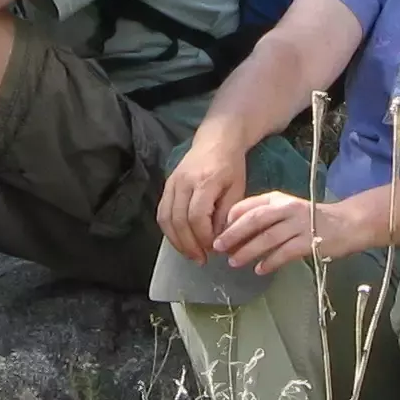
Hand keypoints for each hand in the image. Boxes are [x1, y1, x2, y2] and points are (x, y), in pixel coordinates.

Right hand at [158, 128, 249, 261]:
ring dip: (176, 241)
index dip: (203, 238)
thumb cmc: (231, 165)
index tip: (214, 249)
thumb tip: (218, 240)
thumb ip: (227, 214)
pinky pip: (161, 212)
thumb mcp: (238, 189)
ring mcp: (172, 182)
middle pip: (179, 220)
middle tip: (201, 260)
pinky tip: (180, 240)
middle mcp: (183, 182)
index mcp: (204, 181)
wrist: (216, 139)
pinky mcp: (167, 184)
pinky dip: (168, 230)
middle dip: (189, 245)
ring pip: (166, 218)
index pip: (196, 217)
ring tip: (190, 254)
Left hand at [212, 190, 362, 275]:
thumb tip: (233, 231)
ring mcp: (299, 224)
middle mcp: (286, 208)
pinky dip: (270, 261)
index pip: (248, 205)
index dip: (230, 219)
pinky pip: (285, 253)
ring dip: (248, 251)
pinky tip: (260, 270)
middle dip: (234, 234)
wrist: (346, 224)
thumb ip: (263, 216)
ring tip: (234, 262)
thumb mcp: (285, 210)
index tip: (217, 232)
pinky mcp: (310, 241)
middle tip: (219, 247)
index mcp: (277, 199)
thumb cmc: (310, 219)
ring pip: (267, 238)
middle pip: (255, 220)